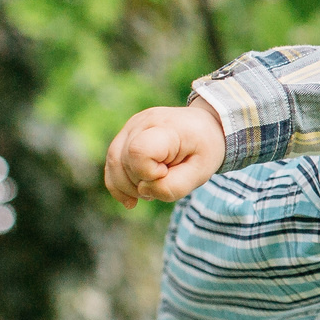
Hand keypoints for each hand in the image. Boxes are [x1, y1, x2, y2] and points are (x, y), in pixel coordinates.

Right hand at [102, 99, 226, 207]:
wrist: (207, 126)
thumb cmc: (204, 150)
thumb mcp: (201, 173)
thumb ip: (174, 187)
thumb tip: (143, 190)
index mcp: (167, 127)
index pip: (139, 152)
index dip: (148, 172)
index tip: (168, 171)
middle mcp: (143, 122)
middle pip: (123, 161)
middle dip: (140, 183)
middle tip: (164, 181)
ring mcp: (131, 125)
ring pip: (113, 162)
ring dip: (128, 186)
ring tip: (150, 189)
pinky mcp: (125, 133)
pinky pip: (112, 162)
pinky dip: (118, 183)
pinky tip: (131, 198)